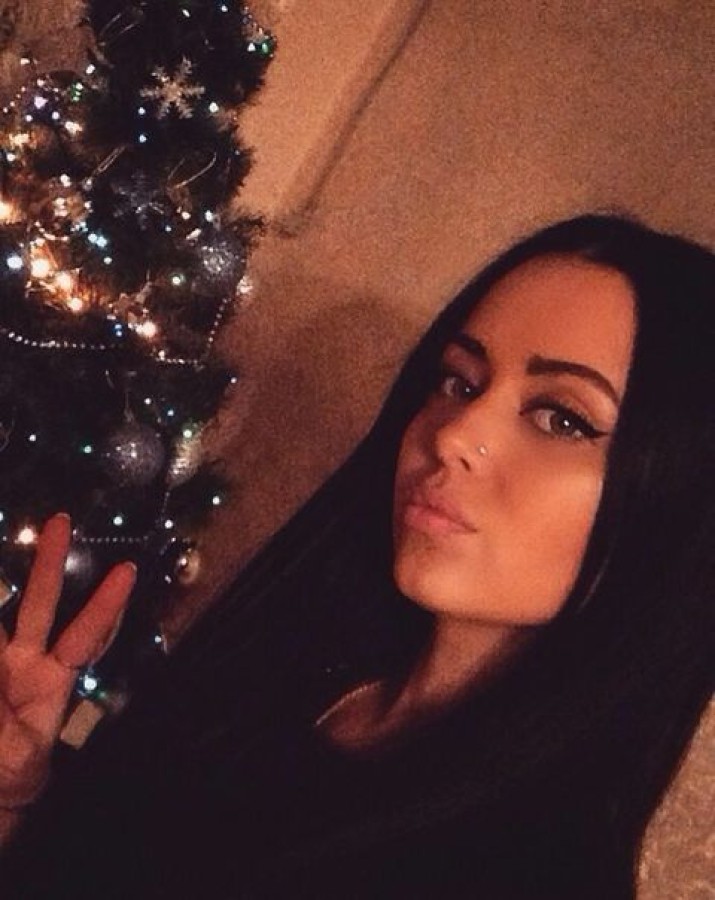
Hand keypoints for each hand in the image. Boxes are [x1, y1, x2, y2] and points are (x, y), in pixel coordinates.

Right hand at [0, 514, 135, 810]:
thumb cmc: (15, 775)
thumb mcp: (21, 761)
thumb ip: (18, 740)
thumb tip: (12, 712)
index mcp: (53, 681)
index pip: (84, 636)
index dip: (104, 606)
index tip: (128, 571)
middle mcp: (27, 660)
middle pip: (42, 602)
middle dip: (51, 563)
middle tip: (64, 519)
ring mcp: (2, 659)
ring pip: (2, 612)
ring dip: (2, 578)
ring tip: (23, 532)